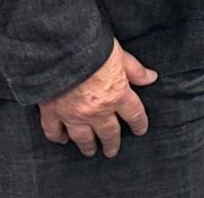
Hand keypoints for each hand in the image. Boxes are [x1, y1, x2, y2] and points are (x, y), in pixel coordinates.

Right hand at [38, 40, 156, 158]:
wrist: (62, 50)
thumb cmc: (94, 50)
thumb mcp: (122, 56)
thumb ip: (136, 70)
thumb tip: (151, 78)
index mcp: (118, 95)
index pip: (134, 114)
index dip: (139, 124)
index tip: (140, 131)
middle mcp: (97, 110)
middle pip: (109, 132)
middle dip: (112, 143)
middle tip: (112, 151)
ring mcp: (74, 114)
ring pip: (83, 137)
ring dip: (88, 146)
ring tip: (90, 152)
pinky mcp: (52, 112)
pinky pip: (54, 131)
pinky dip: (58, 137)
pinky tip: (62, 140)